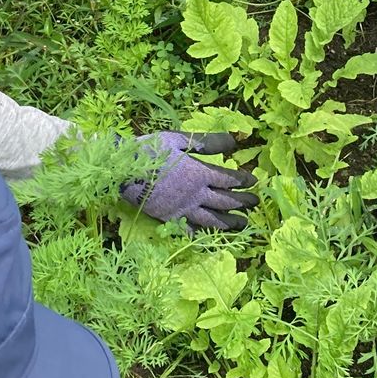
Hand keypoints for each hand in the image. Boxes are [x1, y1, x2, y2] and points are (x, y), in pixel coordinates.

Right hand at [121, 133, 258, 229]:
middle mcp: (195, 194)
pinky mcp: (169, 220)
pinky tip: (210, 238)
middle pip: (225, 201)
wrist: (121, 170)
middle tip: (255, 204)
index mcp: (199, 172)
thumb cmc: (149, 150)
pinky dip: (201, 235)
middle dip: (243, 202)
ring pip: (212, 220)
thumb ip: (207, 142)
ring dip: (229, 222)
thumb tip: (234, 141)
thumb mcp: (179, 139)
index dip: (243, 180)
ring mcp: (183, 209)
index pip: (229, 179)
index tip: (254, 182)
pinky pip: (189, 231)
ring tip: (242, 224)